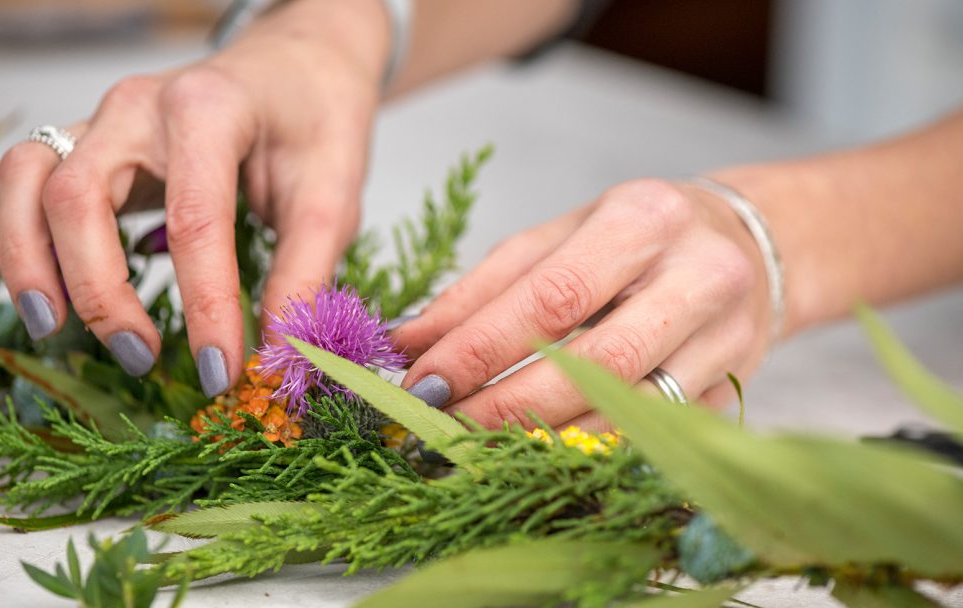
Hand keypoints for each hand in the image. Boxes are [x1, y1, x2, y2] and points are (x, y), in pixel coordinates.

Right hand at [0, 0, 389, 394]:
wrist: (296, 66)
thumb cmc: (316, 120)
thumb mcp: (333, 194)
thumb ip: (305, 273)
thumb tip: (277, 354)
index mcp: (210, 109)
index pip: (195, 219)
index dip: (205, 305)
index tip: (222, 371)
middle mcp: (141, 107)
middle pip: (80, 198)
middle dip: (101, 292)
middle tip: (143, 358)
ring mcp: (105, 120)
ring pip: (29, 182)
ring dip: (32, 263)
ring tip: (59, 331)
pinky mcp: (91, 142)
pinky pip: (29, 183)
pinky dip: (27, 241)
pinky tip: (57, 297)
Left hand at [393, 179, 772, 431]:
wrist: (752, 244)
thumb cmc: (640, 237)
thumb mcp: (559, 236)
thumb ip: (484, 288)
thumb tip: (410, 340)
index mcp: (644, 221)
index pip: (552, 296)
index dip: (480, 348)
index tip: (422, 383)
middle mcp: (697, 278)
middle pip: (593, 364)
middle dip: (505, 406)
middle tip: (439, 428)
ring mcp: (726, 342)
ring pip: (625, 414)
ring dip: (540, 441)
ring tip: (475, 447)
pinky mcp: (731, 391)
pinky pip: (648, 437)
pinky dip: (585, 452)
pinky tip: (535, 456)